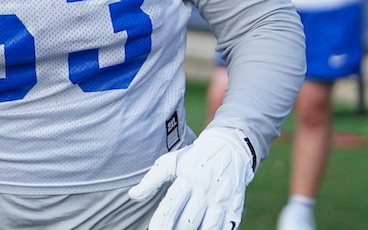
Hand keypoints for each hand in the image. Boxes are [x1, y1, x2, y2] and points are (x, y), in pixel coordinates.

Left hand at [128, 127, 255, 229]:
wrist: (230, 146)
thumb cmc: (193, 157)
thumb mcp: (170, 162)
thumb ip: (151, 180)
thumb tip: (132, 194)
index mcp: (187, 178)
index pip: (171, 206)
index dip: (162, 221)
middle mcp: (205, 190)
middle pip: (189, 220)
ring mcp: (222, 199)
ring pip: (210, 226)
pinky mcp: (235, 206)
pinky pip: (228, 226)